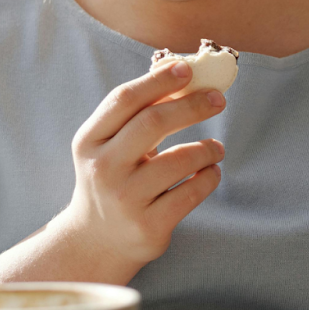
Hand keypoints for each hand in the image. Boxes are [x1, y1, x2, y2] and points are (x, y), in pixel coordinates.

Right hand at [56, 59, 225, 275]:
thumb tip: (180, 69)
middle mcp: (103, 169)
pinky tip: (211, 171)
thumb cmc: (113, 178)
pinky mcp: (149, 225)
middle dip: (192, 106)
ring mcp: (125, 199)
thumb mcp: (110, 146)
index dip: (158, 80)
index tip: (188, 68)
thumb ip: (138, 113)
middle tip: (218, 99)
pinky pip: (192, 192)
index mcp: (89, 140)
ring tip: (216, 149)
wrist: (95, 241)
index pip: (125, 99)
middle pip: (153, 123)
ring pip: (180, 160)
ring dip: (207, 148)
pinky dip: (210, 176)